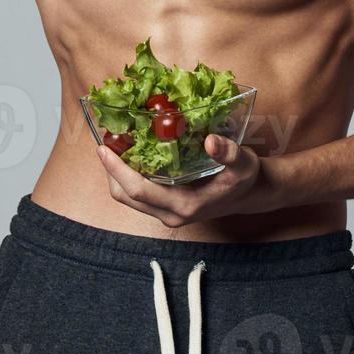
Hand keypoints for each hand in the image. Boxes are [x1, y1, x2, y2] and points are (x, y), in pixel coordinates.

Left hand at [95, 134, 280, 227]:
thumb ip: (229, 153)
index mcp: (184, 205)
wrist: (250, 194)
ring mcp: (166, 212)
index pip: (139, 191)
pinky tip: (129, 152)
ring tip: (112, 143)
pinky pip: (137, 193)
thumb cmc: (245, 178)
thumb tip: (212, 141)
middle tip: (103, 139)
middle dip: (110, 170)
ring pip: (128, 196)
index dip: (117, 170)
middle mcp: (170, 214)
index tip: (102, 148)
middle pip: (125, 195)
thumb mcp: (243, 163)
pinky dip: (127, 174)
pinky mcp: (165, 206)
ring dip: (116, 172)